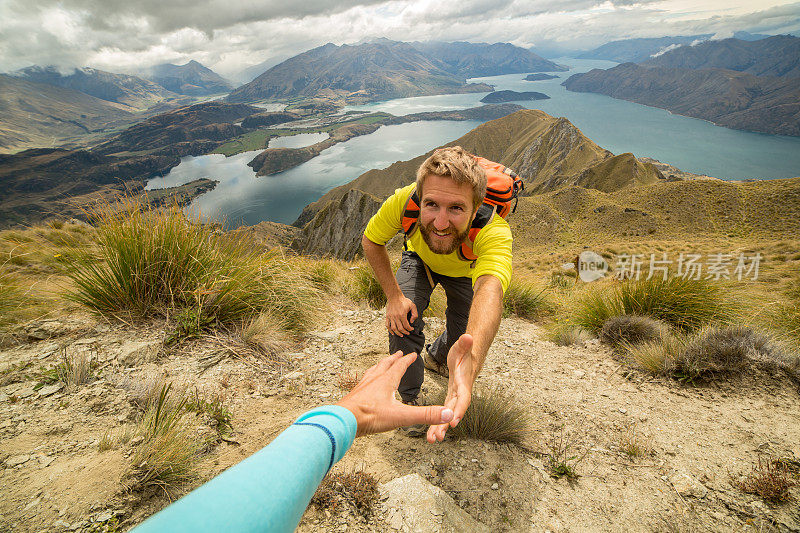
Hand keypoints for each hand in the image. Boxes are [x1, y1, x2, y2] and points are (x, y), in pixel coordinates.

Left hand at [337, 351, 452, 436]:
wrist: (342, 421)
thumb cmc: (369, 417)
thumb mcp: (401, 416)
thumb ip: (425, 415)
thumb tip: (447, 414)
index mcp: (386, 382)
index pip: (399, 367)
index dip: (407, 360)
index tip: (413, 354)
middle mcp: (373, 381)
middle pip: (384, 365)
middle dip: (392, 359)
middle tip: (397, 354)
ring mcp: (361, 387)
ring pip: (372, 372)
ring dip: (379, 366)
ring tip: (381, 365)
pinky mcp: (353, 396)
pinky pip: (361, 383)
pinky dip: (367, 380)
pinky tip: (365, 386)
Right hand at [385, 295, 417, 336]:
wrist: (394, 296)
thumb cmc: (404, 301)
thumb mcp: (412, 305)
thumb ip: (414, 314)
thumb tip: (412, 322)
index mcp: (402, 314)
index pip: (406, 325)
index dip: (409, 329)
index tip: (412, 329)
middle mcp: (396, 317)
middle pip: (400, 328)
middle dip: (405, 332)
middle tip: (407, 333)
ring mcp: (391, 317)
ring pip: (393, 328)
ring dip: (398, 333)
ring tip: (401, 335)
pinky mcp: (387, 316)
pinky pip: (387, 325)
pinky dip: (390, 330)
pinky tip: (393, 333)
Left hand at [427, 334, 473, 442]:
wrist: (469, 357)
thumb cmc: (465, 353)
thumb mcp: (462, 348)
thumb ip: (466, 344)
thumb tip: (469, 336)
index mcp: (463, 384)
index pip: (462, 399)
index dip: (458, 410)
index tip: (452, 421)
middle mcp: (460, 393)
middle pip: (453, 411)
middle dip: (445, 424)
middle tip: (438, 437)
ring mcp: (454, 397)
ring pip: (446, 414)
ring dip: (439, 427)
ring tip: (432, 439)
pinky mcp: (449, 398)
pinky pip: (441, 412)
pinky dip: (436, 422)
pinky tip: (430, 433)